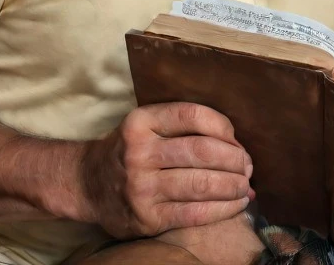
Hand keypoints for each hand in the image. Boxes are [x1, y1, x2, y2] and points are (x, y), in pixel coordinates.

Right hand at [79, 102, 254, 238]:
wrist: (86, 184)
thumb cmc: (129, 150)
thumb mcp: (145, 125)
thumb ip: (182, 126)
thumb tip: (236, 142)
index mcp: (141, 122)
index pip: (193, 116)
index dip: (223, 127)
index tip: (236, 140)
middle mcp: (139, 152)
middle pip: (203, 151)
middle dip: (235, 159)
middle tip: (247, 166)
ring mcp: (141, 187)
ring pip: (202, 183)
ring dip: (234, 185)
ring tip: (245, 186)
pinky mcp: (147, 217)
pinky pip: (196, 213)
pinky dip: (224, 208)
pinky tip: (236, 204)